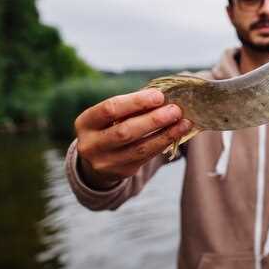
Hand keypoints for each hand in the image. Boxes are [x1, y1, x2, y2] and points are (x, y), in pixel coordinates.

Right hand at [74, 89, 190, 187]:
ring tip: (183, 123)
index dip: (136, 102)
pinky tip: (177, 134)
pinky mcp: (122, 172)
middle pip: (126, 131)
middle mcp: (90, 144)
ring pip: (140, 148)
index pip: (110, 109)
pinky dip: (164, 144)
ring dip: (165, 134)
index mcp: (85, 123)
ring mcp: (105, 162)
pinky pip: (147, 157)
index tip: (159, 95)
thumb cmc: (110, 127)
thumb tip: (164, 97)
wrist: (98, 160)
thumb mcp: (111, 116)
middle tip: (175, 110)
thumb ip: (131, 107)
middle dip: (154, 120)